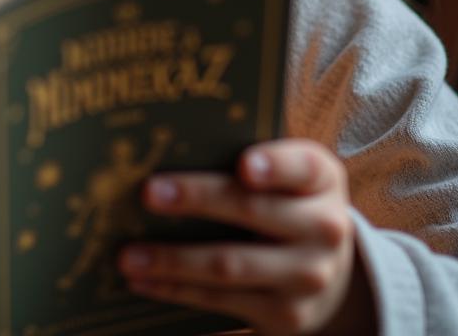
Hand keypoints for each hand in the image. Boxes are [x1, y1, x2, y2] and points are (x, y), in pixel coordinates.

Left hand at [117, 139, 374, 334]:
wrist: (330, 271)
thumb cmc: (284, 198)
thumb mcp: (285, 172)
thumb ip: (244, 152)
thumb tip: (168, 143)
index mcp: (321, 178)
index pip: (301, 167)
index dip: (274, 166)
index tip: (243, 165)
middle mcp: (324, 227)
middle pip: (253, 210)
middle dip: (197, 200)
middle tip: (148, 192)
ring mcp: (307, 276)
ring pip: (230, 265)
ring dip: (173, 260)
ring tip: (127, 254)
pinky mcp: (286, 315)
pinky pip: (222, 301)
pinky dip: (176, 290)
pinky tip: (141, 280)